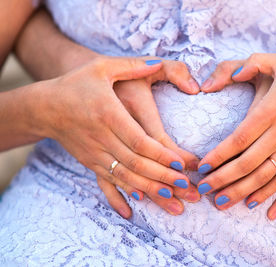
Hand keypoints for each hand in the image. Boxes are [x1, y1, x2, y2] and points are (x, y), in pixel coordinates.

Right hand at [29, 56, 199, 217]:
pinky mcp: (90, 162)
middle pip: (136, 163)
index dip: (161, 154)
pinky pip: (107, 183)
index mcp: (108, 113)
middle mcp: (101, 137)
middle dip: (163, 178)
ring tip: (173, 203)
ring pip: (124, 178)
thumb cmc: (77, 83)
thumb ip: (133, 65)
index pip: (139, 140)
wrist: (46, 106)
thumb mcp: (103, 67)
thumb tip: (160, 62)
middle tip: (187, 188)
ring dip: (150, 191)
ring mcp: (94, 153)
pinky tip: (132, 212)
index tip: (181, 164)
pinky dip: (121, 197)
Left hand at [197, 53, 275, 218]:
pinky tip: (267, 213)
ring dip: (242, 193)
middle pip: (248, 164)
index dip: (218, 156)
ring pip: (266, 179)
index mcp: (272, 112)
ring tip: (221, 203)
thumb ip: (251, 64)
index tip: (201, 167)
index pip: (239, 139)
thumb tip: (226, 76)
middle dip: (223, 179)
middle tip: (202, 189)